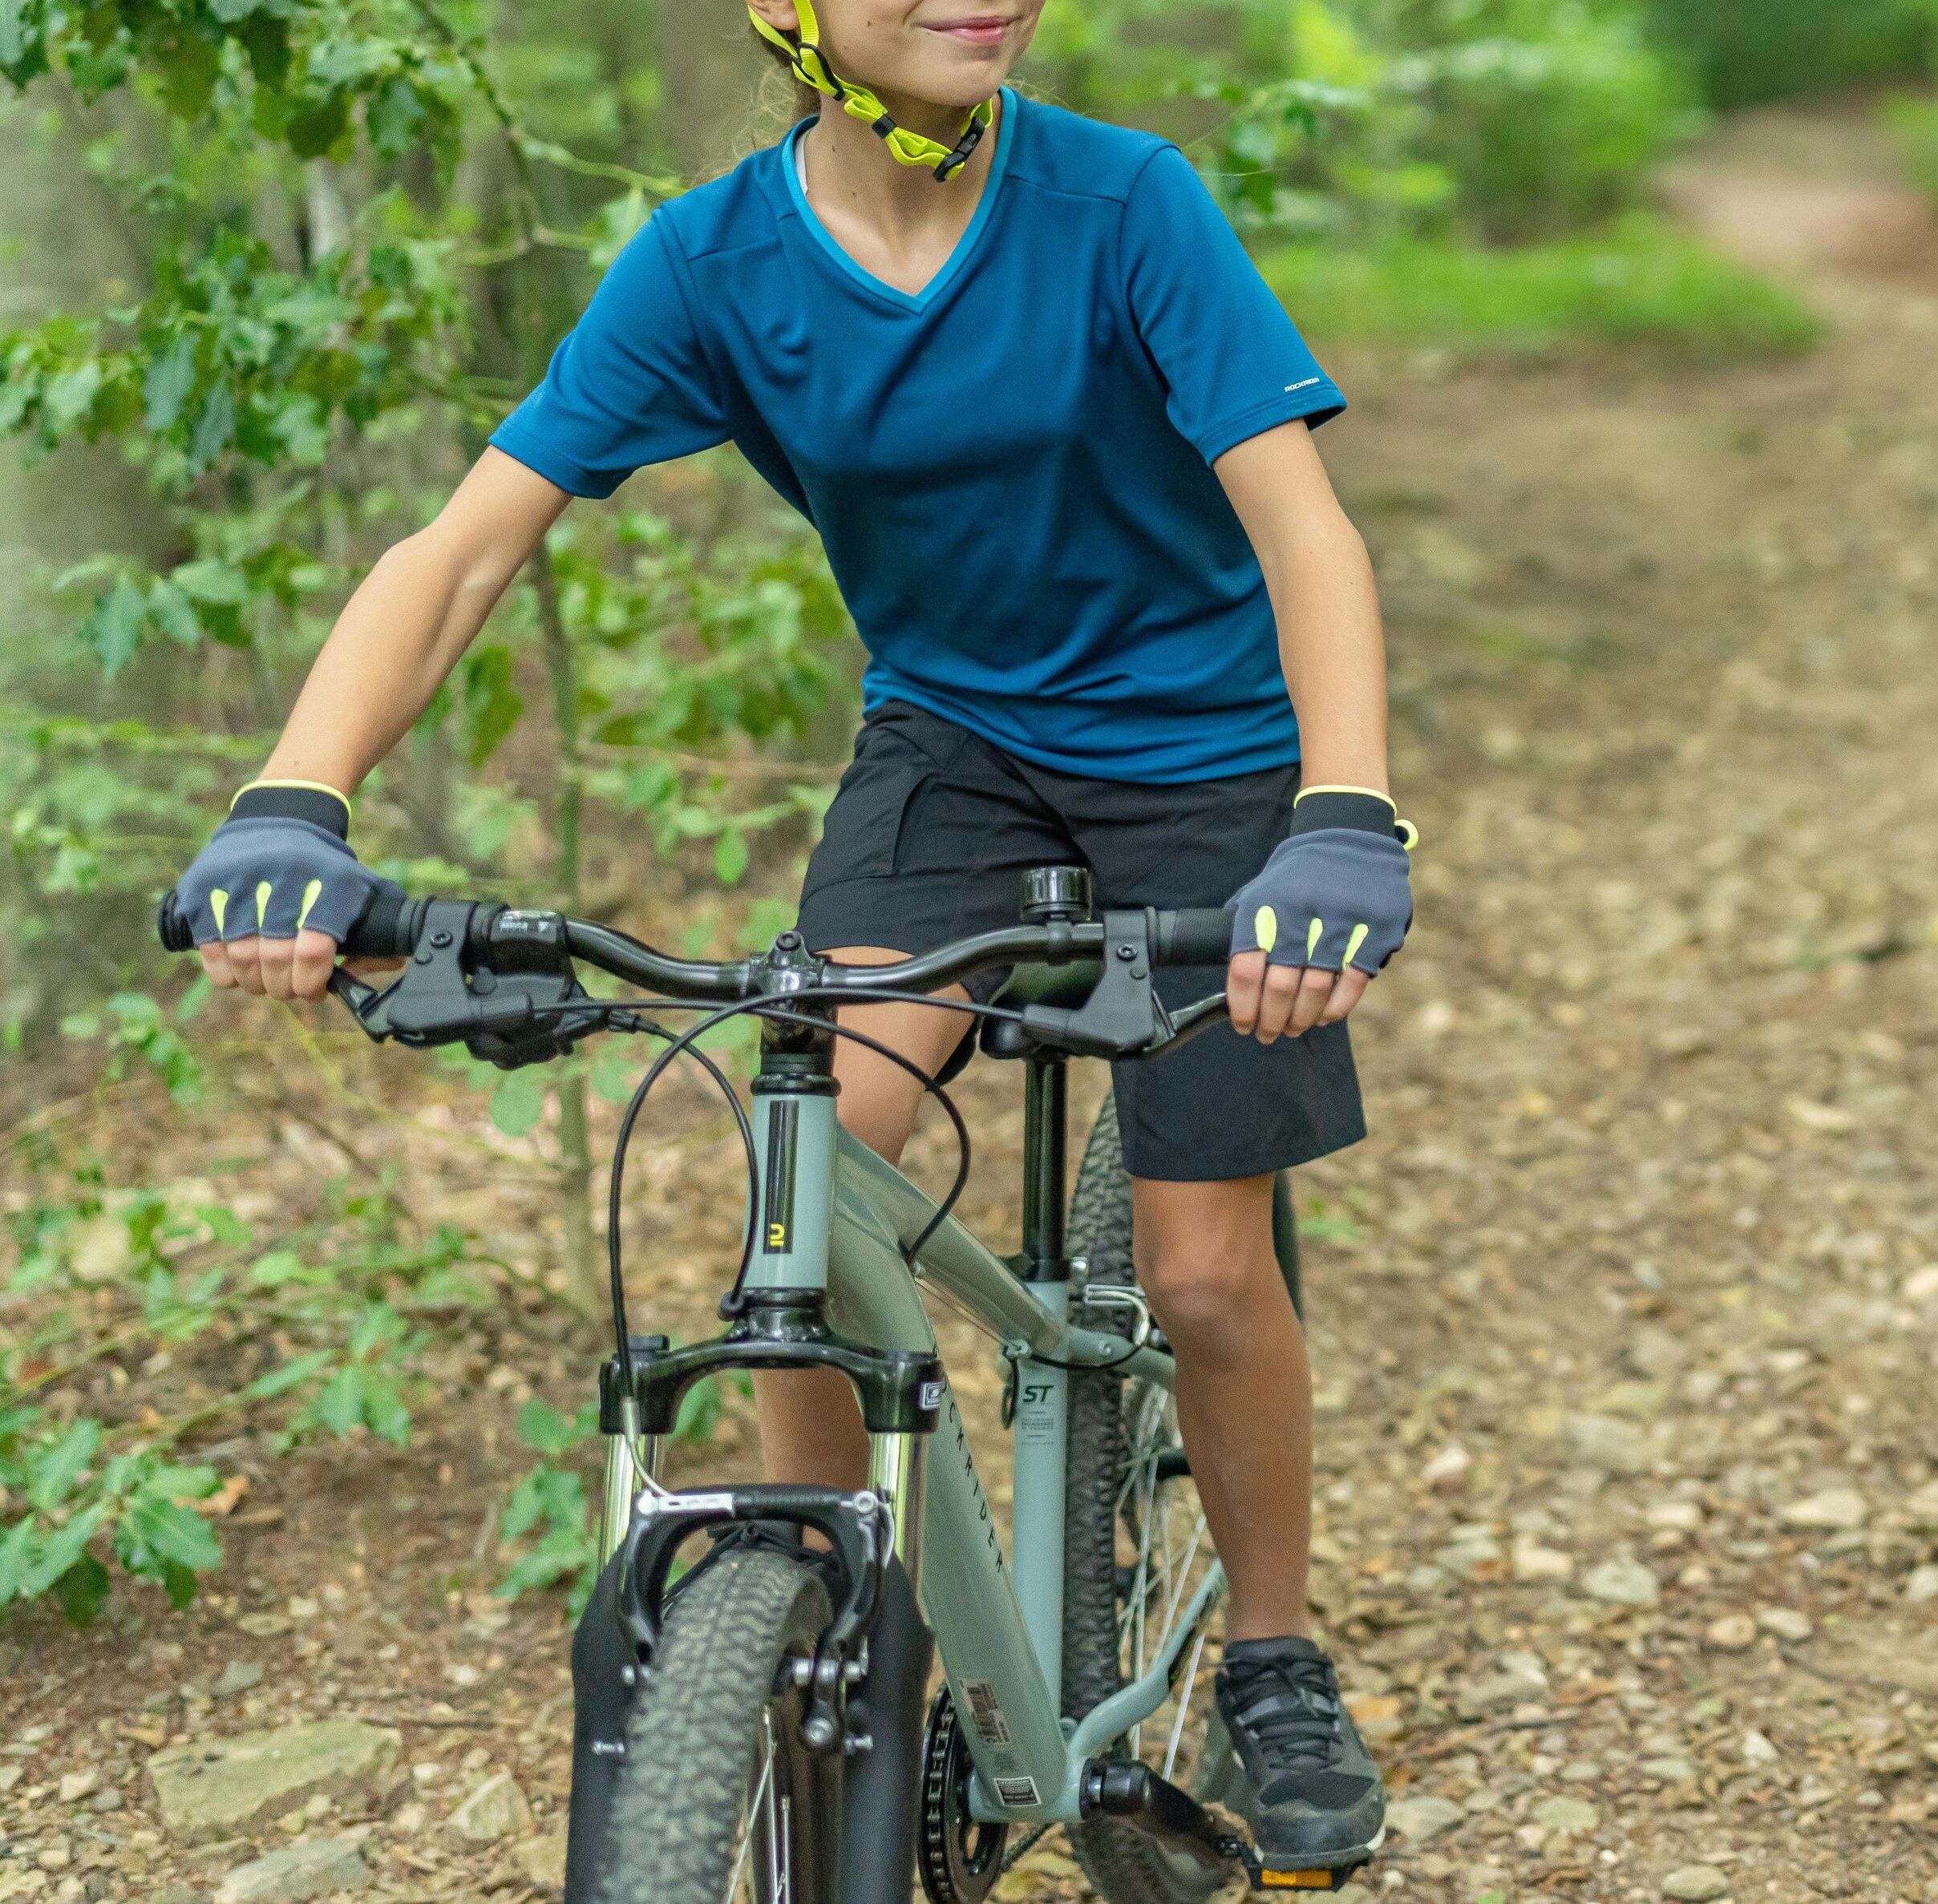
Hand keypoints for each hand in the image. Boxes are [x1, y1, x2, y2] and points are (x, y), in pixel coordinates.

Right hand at [173, 790, 402, 1003]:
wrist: (280, 820)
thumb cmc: (328, 872)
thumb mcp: (364, 891)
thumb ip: (380, 936)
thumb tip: (375, 976)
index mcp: (330, 882)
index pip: (313, 950)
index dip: (311, 982)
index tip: (314, 989)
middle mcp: (283, 877)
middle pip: (274, 959)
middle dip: (283, 987)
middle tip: (289, 988)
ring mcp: (239, 880)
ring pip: (240, 958)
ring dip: (254, 982)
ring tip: (266, 979)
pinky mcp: (204, 886)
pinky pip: (210, 948)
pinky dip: (224, 971)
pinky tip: (238, 970)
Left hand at [1224, 818, 1413, 1045]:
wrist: (1350, 836)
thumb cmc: (1300, 874)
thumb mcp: (1261, 890)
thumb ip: (1246, 931)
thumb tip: (1234, 985)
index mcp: (1266, 906)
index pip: (1245, 969)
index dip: (1242, 1006)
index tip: (1242, 1024)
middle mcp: (1300, 913)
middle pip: (1279, 987)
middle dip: (1270, 1020)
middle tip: (1268, 1034)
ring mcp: (1340, 921)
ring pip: (1314, 990)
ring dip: (1301, 1019)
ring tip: (1294, 1028)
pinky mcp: (1375, 929)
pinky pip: (1351, 983)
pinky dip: (1336, 1007)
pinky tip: (1324, 1015)